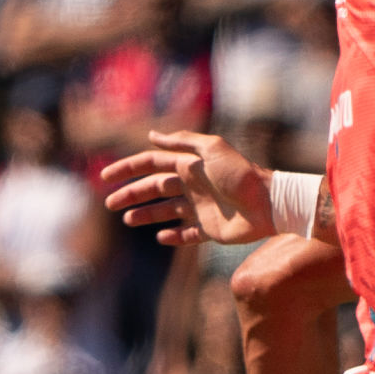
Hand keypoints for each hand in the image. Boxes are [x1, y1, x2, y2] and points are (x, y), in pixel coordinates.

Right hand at [100, 130, 273, 245]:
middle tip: (110, 204)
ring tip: (128, 220)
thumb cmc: (240, 174)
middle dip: (131, 194)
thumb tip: (151, 135)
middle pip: (154, 189)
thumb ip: (182, 142)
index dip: (128, 169)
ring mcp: (200, 208)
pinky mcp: (211, 229)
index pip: (151, 164)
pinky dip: (173, 236)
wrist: (269, 203)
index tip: (105, 178)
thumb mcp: (212, 148)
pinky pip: (187, 234)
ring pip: (166, 212)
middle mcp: (192, 185)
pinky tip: (161, 237)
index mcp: (190, 165)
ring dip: (146, 215)